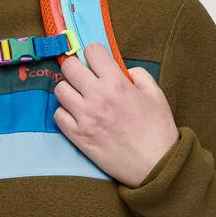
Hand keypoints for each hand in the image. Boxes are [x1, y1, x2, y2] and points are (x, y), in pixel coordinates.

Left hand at [51, 43, 179, 186]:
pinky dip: (65, 113)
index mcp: (117, 83)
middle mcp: (97, 97)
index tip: (98, 62)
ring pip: (59, 90)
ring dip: (69, 90)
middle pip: (69, 66)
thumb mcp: (156, 94)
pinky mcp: (77, 136)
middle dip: (76, 68)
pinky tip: (77, 116)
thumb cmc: (157, 130)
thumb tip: (123, 70)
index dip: (95, 54)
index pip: (92, 51)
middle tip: (84, 77)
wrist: (154, 165)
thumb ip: (139, 75)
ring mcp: (84, 117)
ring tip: (80, 97)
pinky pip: (57, 115)